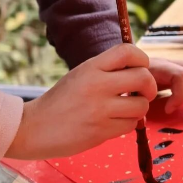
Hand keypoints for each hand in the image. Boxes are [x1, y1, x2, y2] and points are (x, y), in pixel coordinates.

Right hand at [6, 44, 156, 159]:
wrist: (33, 128)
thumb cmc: (61, 100)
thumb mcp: (81, 74)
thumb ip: (107, 69)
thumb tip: (141, 68)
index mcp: (91, 67)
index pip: (128, 51)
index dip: (142, 59)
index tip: (141, 68)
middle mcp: (97, 85)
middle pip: (143, 78)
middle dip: (149, 86)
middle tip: (143, 92)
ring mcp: (99, 109)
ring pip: (141, 105)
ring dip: (139, 108)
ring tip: (126, 109)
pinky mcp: (100, 132)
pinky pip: (130, 125)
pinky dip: (128, 124)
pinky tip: (114, 122)